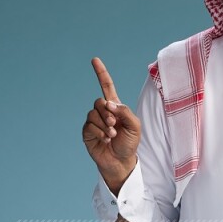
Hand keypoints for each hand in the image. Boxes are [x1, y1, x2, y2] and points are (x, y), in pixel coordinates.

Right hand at [82, 57, 141, 192]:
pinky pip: (89, 125)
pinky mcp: (87, 132)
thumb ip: (125, 111)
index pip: (106, 86)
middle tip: (115, 126)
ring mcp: (94, 121)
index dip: (101, 73)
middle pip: (99, 101)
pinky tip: (105, 140)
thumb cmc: (130, 144)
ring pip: (93, 113)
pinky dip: (99, 132)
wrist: (121, 162)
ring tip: (112, 136)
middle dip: (108, 113)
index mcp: (115, 106)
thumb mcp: (135, 126)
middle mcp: (103, 112)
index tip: (94, 60)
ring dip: (104, 125)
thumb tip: (108, 103)